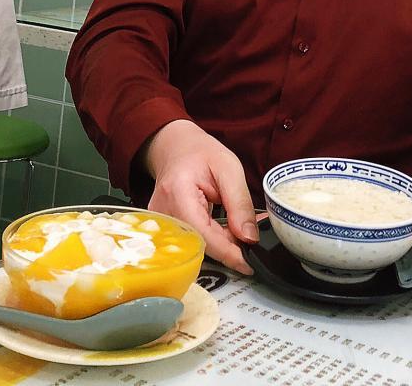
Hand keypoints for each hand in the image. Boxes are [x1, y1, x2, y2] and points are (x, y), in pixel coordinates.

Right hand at [143, 119, 256, 273]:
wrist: (176, 147)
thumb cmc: (201, 152)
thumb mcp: (229, 168)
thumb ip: (239, 203)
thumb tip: (249, 238)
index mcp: (177, 193)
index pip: (203, 235)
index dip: (228, 252)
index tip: (249, 263)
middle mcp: (162, 212)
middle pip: (199, 245)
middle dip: (228, 248)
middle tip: (251, 239)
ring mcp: (159, 222)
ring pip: (196, 247)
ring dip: (221, 243)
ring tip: (240, 230)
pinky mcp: (164, 228)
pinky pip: (191, 241)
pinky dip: (212, 239)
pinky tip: (226, 230)